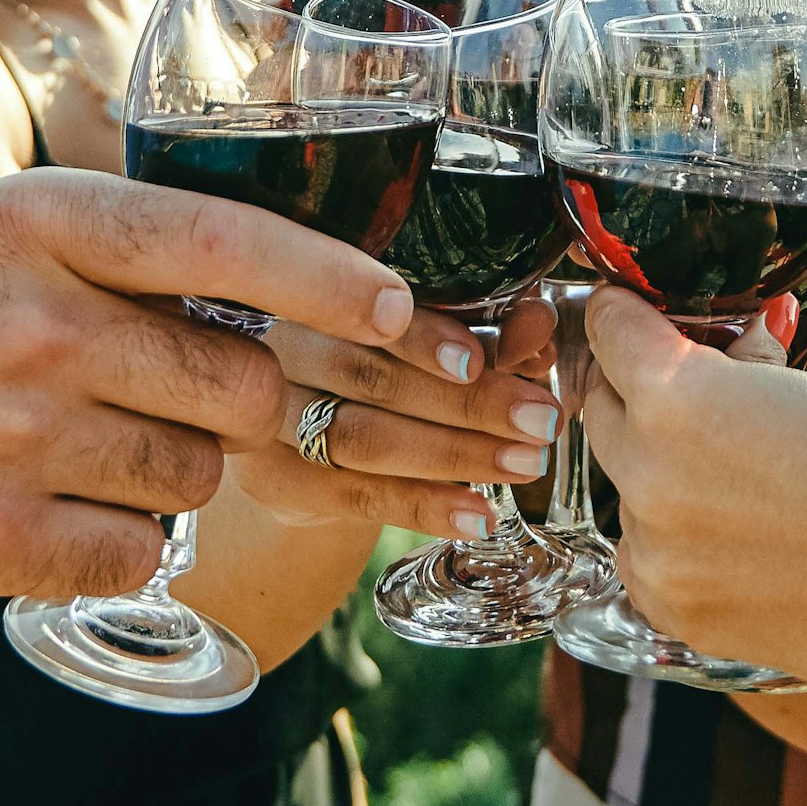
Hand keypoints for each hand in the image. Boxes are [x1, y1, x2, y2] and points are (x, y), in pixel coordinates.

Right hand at [0, 165, 420, 600]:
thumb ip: (127, 253)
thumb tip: (289, 296)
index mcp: (42, 221)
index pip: (227, 244)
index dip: (331, 284)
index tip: (405, 312)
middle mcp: (34, 320)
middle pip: (236, 387)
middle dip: (234, 405)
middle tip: (163, 399)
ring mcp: (10, 435)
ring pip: (195, 479)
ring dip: (166, 476)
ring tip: (67, 447)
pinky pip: (138, 556)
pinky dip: (114, 545)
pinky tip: (38, 509)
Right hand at [240, 294, 561, 534]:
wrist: (307, 438)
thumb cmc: (384, 365)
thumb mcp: (433, 339)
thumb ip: (484, 330)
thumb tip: (539, 323)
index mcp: (314, 288)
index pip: (363, 309)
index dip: (419, 338)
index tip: (477, 361)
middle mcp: (280, 346)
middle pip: (368, 377)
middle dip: (465, 403)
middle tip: (540, 421)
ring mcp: (266, 417)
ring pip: (361, 439)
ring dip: (453, 455)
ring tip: (524, 465)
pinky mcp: (274, 481)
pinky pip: (355, 497)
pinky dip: (423, 507)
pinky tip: (478, 517)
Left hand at [578, 287, 806, 695]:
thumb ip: (742, 366)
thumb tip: (729, 351)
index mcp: (680, 397)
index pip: (610, 328)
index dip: (637, 314)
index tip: (654, 315)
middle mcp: (650, 474)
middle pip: (607, 406)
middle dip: (650, 389)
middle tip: (721, 389)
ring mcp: (659, 554)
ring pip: (629, 485)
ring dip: (666, 467)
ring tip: (750, 468)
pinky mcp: (677, 614)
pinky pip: (648, 557)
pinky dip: (680, 537)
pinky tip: (747, 529)